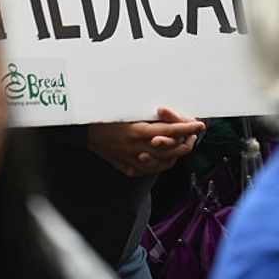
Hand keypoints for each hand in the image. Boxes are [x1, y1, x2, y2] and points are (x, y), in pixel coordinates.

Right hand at [86, 107, 205, 176]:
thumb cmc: (101, 114)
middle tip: (193, 132)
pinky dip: (160, 164)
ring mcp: (131, 160)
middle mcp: (136, 148)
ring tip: (183, 143)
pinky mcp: (125, 166)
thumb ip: (146, 113)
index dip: (188, 127)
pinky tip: (165, 157)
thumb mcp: (125, 108)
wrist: (79, 129)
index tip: (199, 123)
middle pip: (171, 150)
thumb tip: (168, 112)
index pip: (171, 131)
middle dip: (186, 141)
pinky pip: (148, 169)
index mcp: (138, 132)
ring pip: (163, 163)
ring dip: (176, 153)